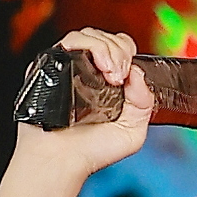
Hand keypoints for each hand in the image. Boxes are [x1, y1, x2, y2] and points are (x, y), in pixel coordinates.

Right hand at [0, 29, 152, 196]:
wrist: (61, 160)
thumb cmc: (91, 151)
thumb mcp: (132, 132)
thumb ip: (144, 103)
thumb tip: (138, 73)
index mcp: (106, 81)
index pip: (121, 48)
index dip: (128, 55)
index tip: (128, 76)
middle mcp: (87, 71)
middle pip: (107, 38)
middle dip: (120, 51)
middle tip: (119, 76)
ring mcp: (68, 66)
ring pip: (89, 35)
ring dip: (106, 48)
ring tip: (111, 74)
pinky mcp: (52, 65)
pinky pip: (69, 42)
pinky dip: (89, 47)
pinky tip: (99, 68)